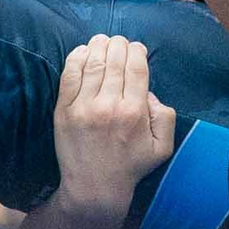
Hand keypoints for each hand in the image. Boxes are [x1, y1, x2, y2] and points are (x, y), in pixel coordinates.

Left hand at [51, 35, 176, 215]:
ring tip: (103, 40)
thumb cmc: (130, 167)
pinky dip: (76, 58)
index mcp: (134, 112)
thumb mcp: (162, 148)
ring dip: (99, 46)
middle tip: (120, 42)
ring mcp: (84, 107)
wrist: (94, 188)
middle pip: (114, 61)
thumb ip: (165, 117)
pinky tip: (83, 50)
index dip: (137, 51)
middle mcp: (109, 106)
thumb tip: (149, 93)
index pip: (136, 68)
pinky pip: (70, 75)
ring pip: (92, 64)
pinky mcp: (64, 110)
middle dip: (119, 45)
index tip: (137, 48)